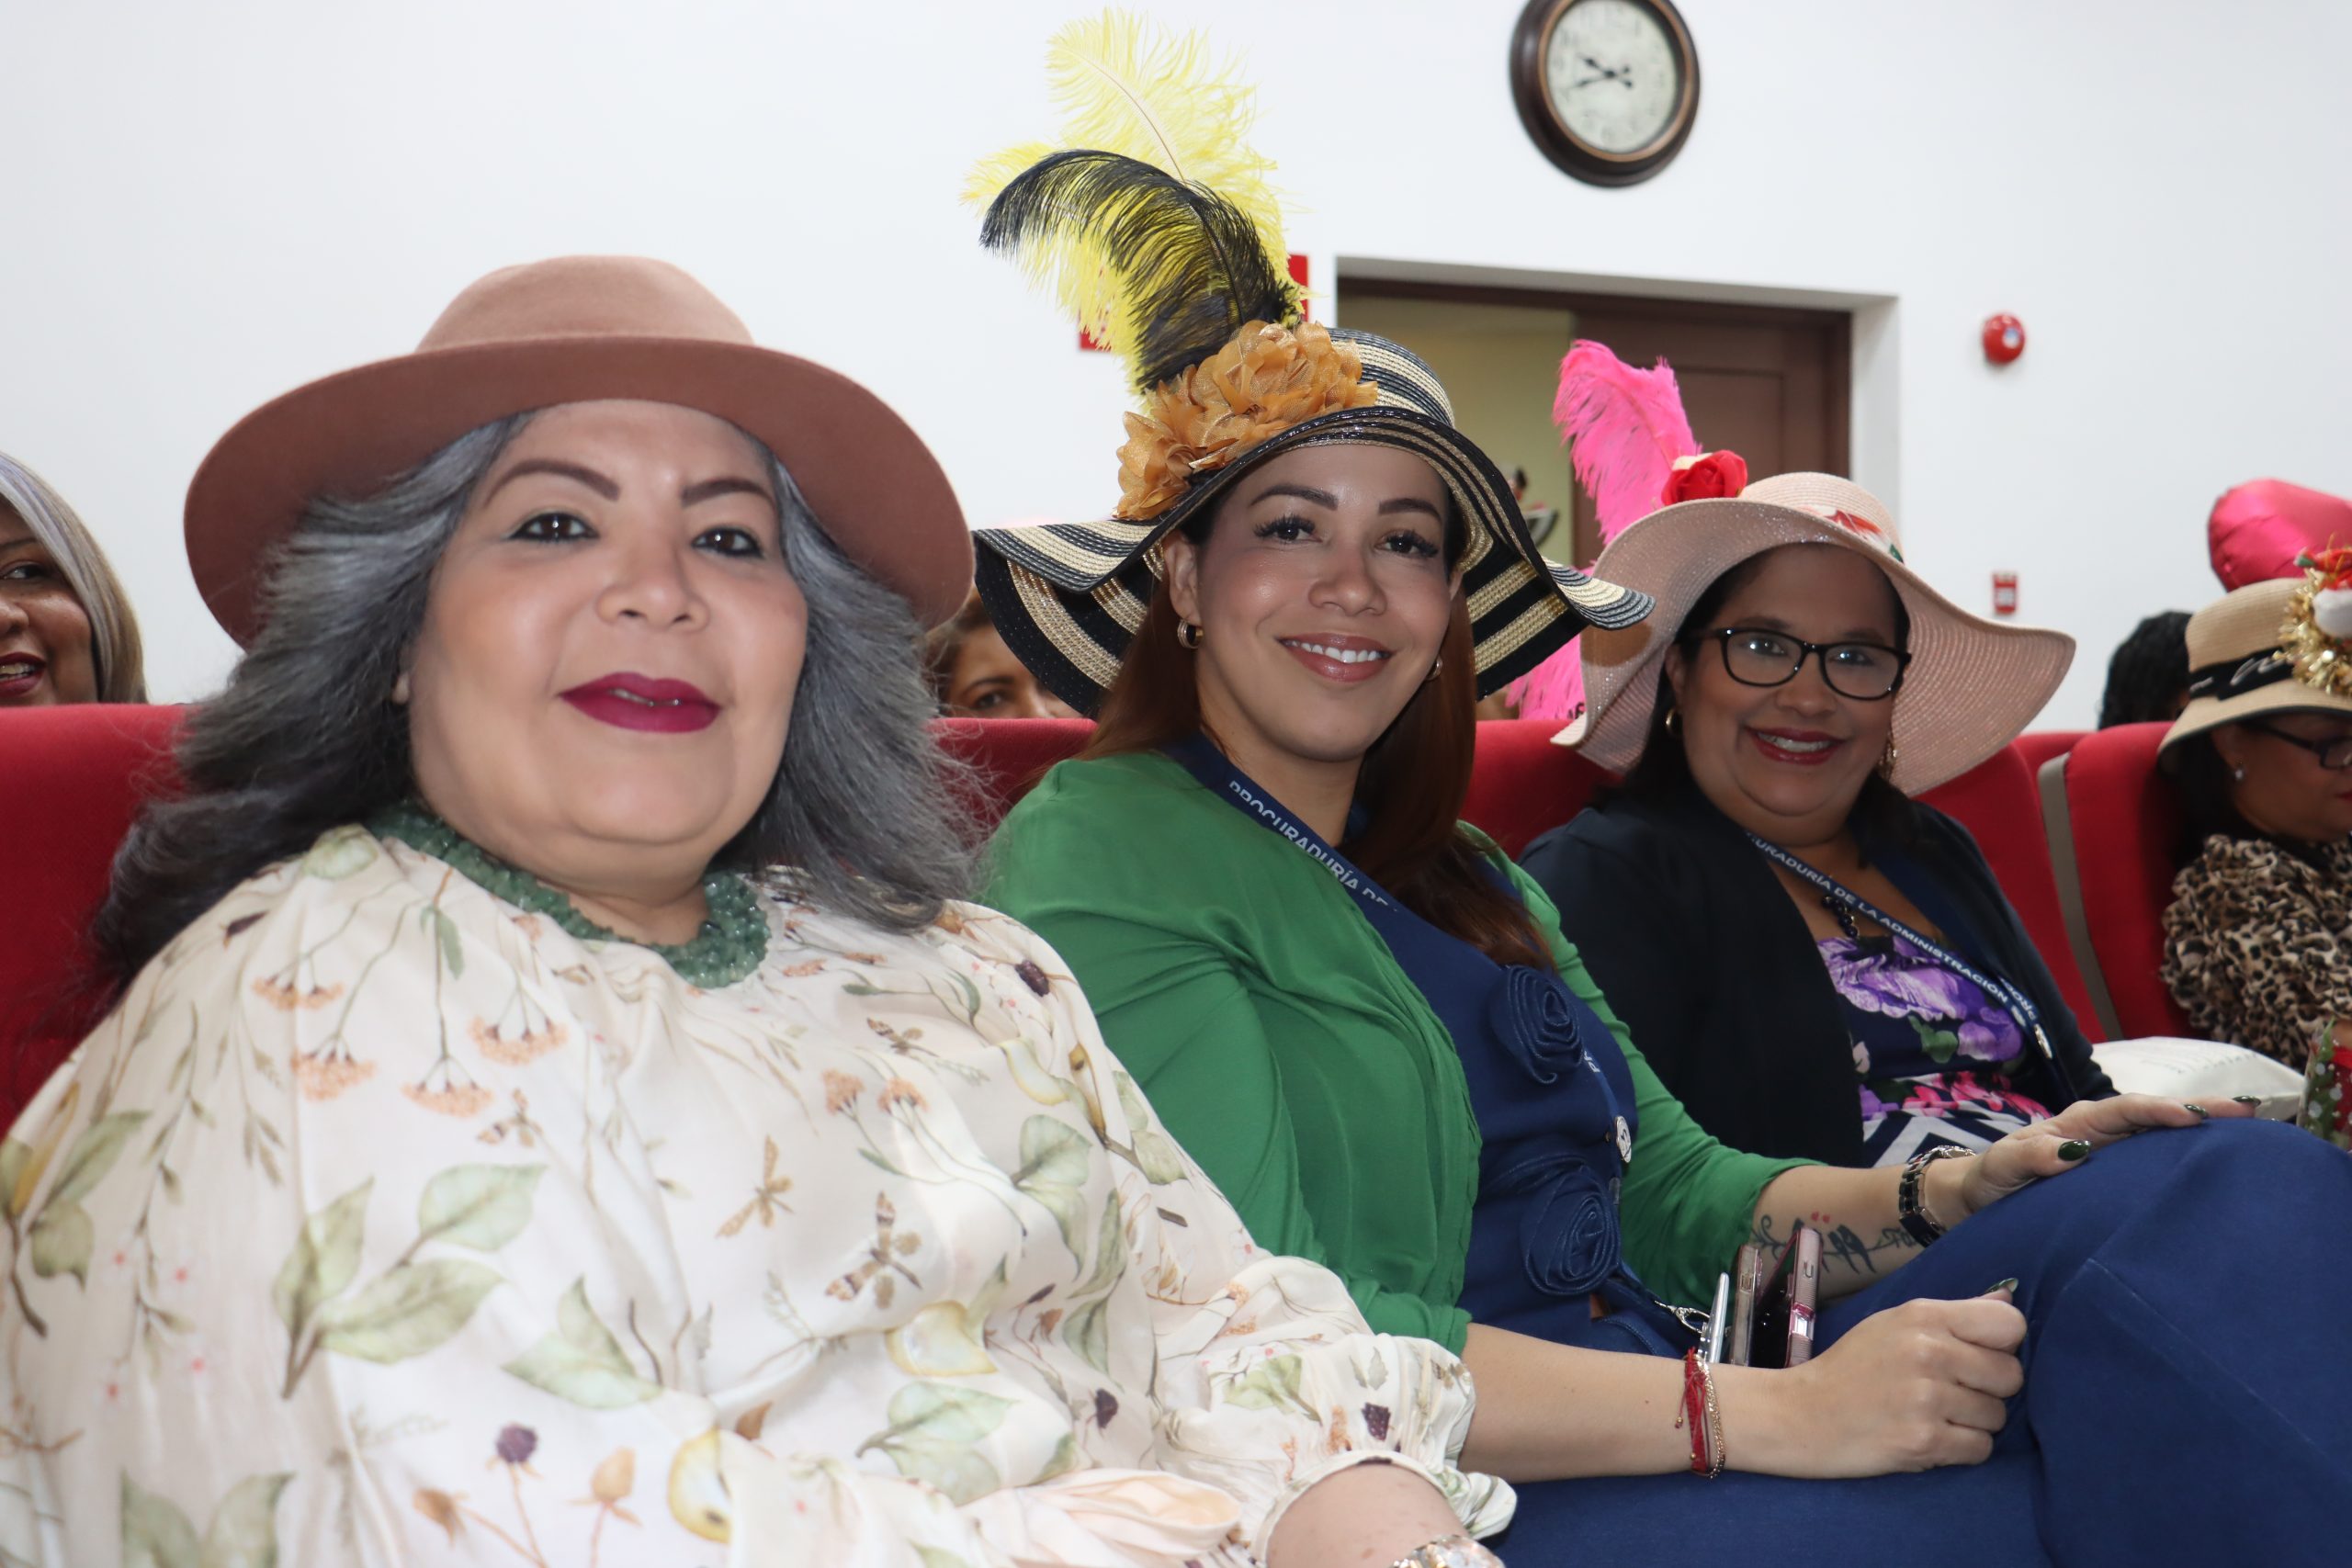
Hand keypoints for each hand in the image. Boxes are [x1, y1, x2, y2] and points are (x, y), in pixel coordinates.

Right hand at [1717, 1292, 2025, 1476]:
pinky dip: (1962, 1449)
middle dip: (1989, 1389)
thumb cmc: (1852, 1367)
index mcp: (1922, 1316)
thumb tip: (2010, 1302)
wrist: (1801, 1415)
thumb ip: (1955, 1313)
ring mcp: (1926, 1399)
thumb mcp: (1894, 1323)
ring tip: (1935, 1415)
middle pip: (2011, 1375)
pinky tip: (1931, 1438)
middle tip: (1952, 1391)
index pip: (2009, 1325)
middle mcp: (1928, 1352)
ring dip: (1974, 1422)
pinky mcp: (1923, 1442)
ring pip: (1997, 1416)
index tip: (1978, 1355)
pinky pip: (1981, 1449)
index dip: (2002, 1344)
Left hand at [1944, 1093, 2253, 1220]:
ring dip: (2201, 1133)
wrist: (1980, 1201)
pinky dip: (2186, 1158)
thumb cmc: (1994, 1178)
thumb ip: (2031, 1157)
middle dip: (2200, 1111)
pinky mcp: (2117, 1179)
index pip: (2126, 1110)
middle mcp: (2101, 1133)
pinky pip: (2156, 1162)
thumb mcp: (2005, 1166)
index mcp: (2077, 1123)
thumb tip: (2070, 1153)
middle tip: (2247, 1112)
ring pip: (2163, 1137)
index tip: (2196, 1116)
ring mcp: (2113, 1154)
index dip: (2161, 1110)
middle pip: (2156, 1116)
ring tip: (2248, 1132)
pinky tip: (2216, 1168)